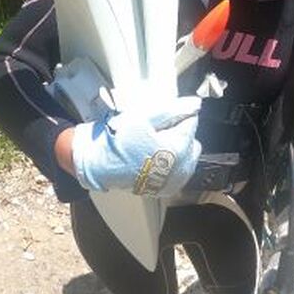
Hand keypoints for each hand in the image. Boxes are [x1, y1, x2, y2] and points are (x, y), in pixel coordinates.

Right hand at [71, 96, 201, 196]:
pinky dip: (173, 162)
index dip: (176, 116)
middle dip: (179, 132)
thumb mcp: (144, 118)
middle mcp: (181, 169)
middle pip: (191, 140)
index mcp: (177, 150)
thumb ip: (172, 110)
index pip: (191, 123)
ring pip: (188, 155)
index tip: (160, 118)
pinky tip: (155, 157)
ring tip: (154, 144)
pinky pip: (181, 170)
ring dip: (177, 147)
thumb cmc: (118, 141)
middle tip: (156, 130)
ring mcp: (174, 181)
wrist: (98, 165)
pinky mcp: (167, 188)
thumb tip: (195, 104)